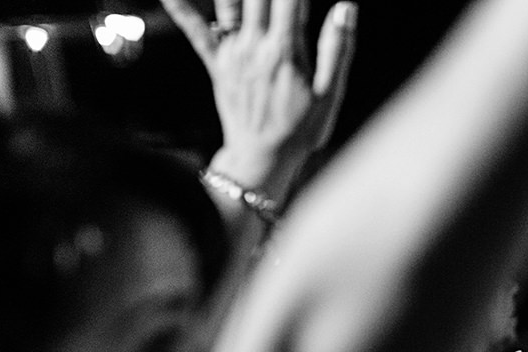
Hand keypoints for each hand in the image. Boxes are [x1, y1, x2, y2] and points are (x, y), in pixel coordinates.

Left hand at [161, 0, 358, 197]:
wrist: (261, 160)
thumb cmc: (300, 131)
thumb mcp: (330, 96)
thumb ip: (338, 50)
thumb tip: (346, 8)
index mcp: (286, 52)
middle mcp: (255, 45)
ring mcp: (232, 52)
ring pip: (227, 2)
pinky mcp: (217, 63)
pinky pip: (196, 29)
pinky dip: (181, 7)